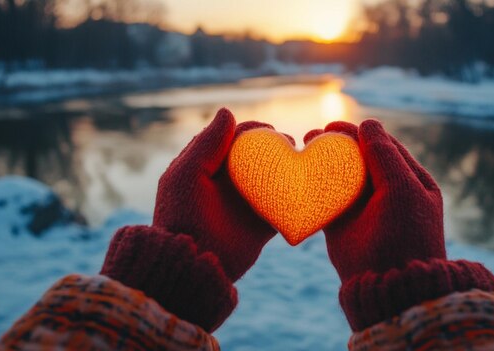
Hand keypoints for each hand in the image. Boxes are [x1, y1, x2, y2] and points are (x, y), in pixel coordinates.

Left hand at [153, 108, 291, 280]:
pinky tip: (309, 189)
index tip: (269, 131)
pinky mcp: (263, 225)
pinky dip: (297, 199)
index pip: (235, 139)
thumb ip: (208, 143)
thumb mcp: (189, 174)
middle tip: (291, 146)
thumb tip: (228, 110)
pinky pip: (284, 207)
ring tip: (301, 165)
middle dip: (276, 148)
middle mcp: (231, 182)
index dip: (254, 131)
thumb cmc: (184, 215)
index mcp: (210, 166)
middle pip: (259, 156)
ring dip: (290, 170)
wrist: (193, 263)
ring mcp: (248, 203)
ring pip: (274, 179)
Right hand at [307, 120, 493, 330]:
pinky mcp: (342, 225)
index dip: (360, 133)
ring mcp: (363, 208)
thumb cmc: (404, 234)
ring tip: (303, 146)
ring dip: (323, 161)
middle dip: (337, 144)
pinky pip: (326, 199)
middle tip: (313, 134)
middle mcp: (387, 192)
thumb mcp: (401, 189)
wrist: (389, 285)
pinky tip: (300, 173)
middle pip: (359, 158)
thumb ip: (384, 155)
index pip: (384, 147)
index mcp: (410, 181)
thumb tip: (368, 123)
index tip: (334, 125)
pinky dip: (313, 186)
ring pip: (341, 176)